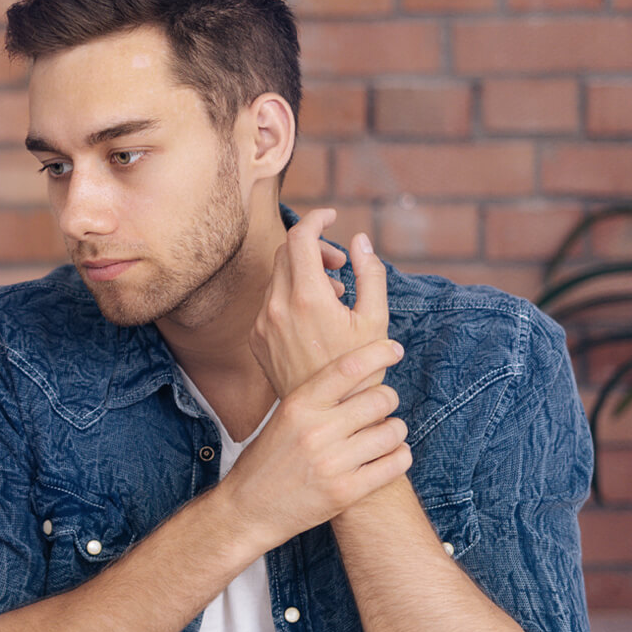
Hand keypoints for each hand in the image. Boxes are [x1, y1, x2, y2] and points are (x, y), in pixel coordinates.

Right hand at [217, 339, 411, 549]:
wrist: (246, 509)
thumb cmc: (267, 459)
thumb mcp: (282, 418)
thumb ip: (316, 397)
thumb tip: (356, 369)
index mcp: (298, 406)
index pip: (348, 367)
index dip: (378, 353)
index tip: (395, 349)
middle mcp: (315, 431)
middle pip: (380, 399)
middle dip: (388, 399)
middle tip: (383, 405)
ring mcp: (332, 463)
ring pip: (393, 432)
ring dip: (395, 431)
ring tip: (386, 434)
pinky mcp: (346, 492)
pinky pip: (394, 464)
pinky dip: (400, 456)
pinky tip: (390, 455)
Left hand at [252, 208, 389, 399]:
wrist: (327, 414)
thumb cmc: (359, 369)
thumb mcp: (375, 319)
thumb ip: (369, 273)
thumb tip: (359, 240)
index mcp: (307, 297)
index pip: (300, 237)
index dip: (317, 219)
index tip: (332, 217)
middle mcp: (277, 307)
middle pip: (287, 252)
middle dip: (314, 247)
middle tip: (339, 265)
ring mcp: (262, 323)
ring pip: (277, 276)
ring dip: (303, 273)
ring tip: (333, 295)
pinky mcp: (256, 337)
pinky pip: (269, 301)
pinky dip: (290, 295)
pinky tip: (313, 318)